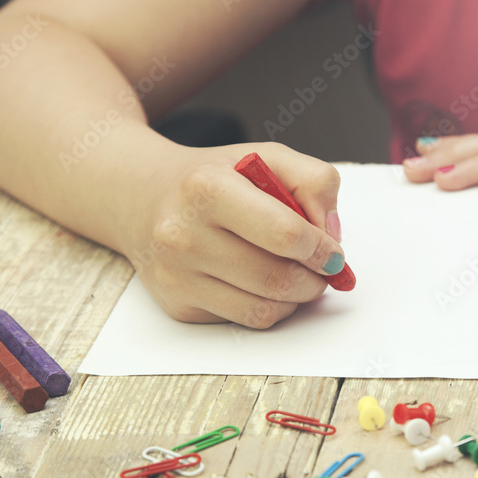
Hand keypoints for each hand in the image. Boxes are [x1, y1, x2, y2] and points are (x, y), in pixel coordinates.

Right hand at [122, 142, 346, 327]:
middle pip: (277, 278)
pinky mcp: (178, 305)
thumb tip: (331, 234)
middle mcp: (183, 234)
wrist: (144, 198)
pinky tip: (265, 285)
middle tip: (322, 271)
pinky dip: (268, 308)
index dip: (321, 249)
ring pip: (263, 309)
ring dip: (296, 299)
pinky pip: (244, 320)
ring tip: (298, 277)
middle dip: (314, 280)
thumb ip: (313, 182)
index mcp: (207, 188)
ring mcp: (177, 275)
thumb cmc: (214, 178)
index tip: (334, 254)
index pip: (284, 234)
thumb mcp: (265, 157)